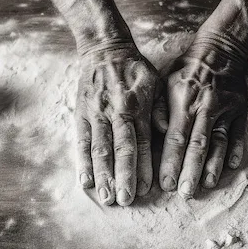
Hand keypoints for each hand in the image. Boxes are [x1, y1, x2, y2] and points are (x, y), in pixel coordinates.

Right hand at [75, 42, 159, 205]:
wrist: (104, 48)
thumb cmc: (135, 69)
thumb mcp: (156, 82)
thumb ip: (162, 108)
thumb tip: (167, 131)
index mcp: (137, 105)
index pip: (141, 141)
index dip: (144, 166)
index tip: (146, 189)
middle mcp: (115, 111)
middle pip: (119, 149)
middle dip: (122, 176)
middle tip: (124, 200)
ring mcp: (95, 113)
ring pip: (99, 148)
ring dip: (102, 175)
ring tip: (105, 197)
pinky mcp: (80, 113)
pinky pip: (80, 141)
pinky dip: (82, 162)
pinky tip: (85, 180)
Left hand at [158, 34, 247, 197]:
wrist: (221, 48)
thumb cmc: (185, 68)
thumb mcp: (164, 81)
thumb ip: (158, 108)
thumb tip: (158, 132)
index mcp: (184, 103)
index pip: (176, 139)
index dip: (171, 163)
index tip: (165, 184)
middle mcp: (205, 108)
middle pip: (198, 146)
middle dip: (190, 171)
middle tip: (185, 194)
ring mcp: (226, 110)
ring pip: (219, 142)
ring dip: (213, 166)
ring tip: (208, 185)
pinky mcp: (240, 109)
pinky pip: (239, 132)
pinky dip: (236, 149)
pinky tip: (232, 165)